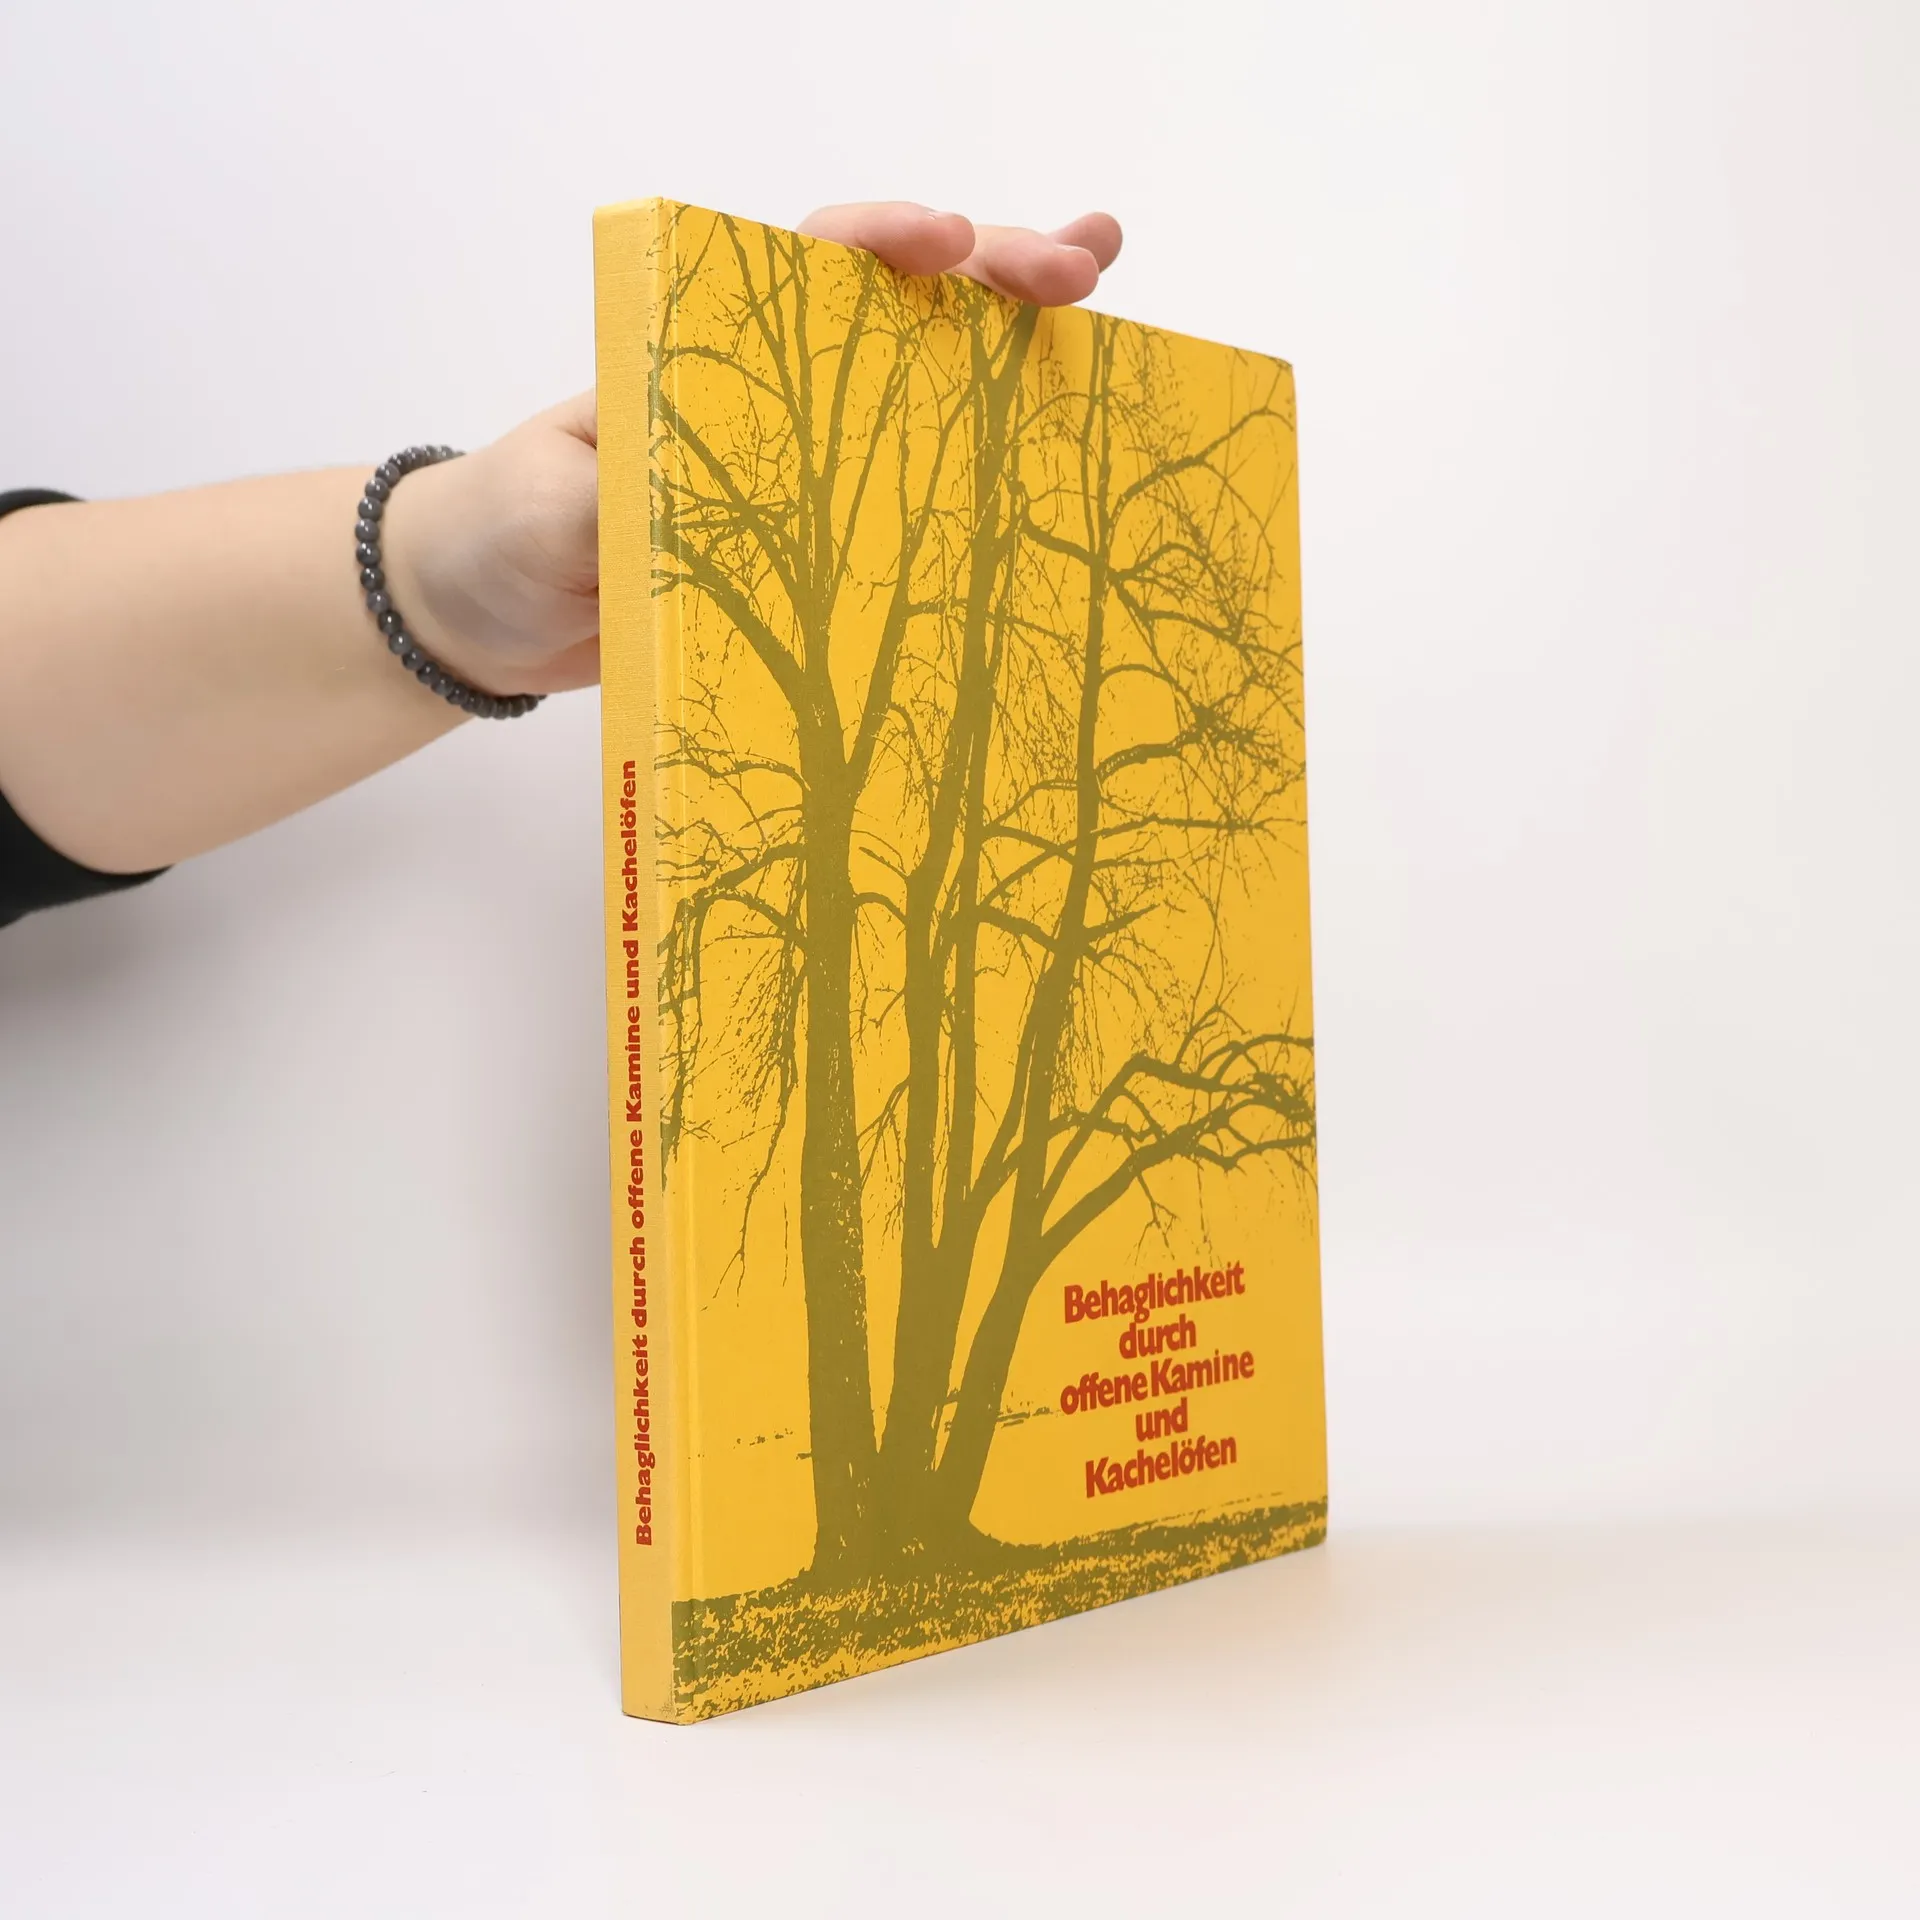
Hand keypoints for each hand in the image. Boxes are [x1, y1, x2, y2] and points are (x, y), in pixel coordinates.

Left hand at [385, 203, 1124, 699]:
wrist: (482, 612)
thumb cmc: (497, 534)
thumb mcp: (545, 514)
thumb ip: (610, 504)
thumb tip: (693, 513)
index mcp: (707, 351)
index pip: (808, 265)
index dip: (885, 241)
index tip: (948, 244)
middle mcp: (773, 391)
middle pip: (900, 309)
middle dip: (995, 273)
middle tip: (1083, 266)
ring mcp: (804, 463)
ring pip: (927, 389)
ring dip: (1017, 348)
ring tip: (1105, 305)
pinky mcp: (818, 541)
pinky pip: (914, 498)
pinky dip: (987, 473)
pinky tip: (1059, 460)